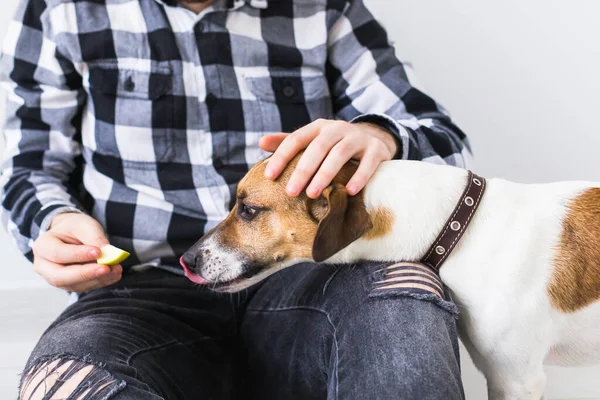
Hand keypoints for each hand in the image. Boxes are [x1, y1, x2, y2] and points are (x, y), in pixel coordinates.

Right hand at [32, 212, 121, 291]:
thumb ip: (94, 238)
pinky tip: (114, 274)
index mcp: (43, 246)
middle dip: (86, 274)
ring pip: (74, 285)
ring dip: (97, 279)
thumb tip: (108, 253)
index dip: (78, 255)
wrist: (70, 234)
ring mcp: (55, 278)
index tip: (99, 252)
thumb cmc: (74, 228)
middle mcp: (44, 266)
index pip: (58, 254)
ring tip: (116, 269)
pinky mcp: (69, 284)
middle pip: (60, 277)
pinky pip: (84, 287)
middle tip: (106, 268)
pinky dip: (101, 282)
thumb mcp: (84, 225)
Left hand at [259, 119, 397, 198]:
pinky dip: (359, 176)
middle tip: (291, 192)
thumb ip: (289, 142)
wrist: (375, 139)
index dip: (281, 156)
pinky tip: (349, 191)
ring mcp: (358, 138)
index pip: (296, 139)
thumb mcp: (313, 140)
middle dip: (303, 170)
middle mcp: (337, 129)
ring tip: (312, 194)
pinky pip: (368, 162)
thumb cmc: (335, 145)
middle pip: (318, 147)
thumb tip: (261, 142)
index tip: (269, 176)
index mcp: (318, 127)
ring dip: (325, 174)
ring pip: (340, 153)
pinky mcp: (377, 149)